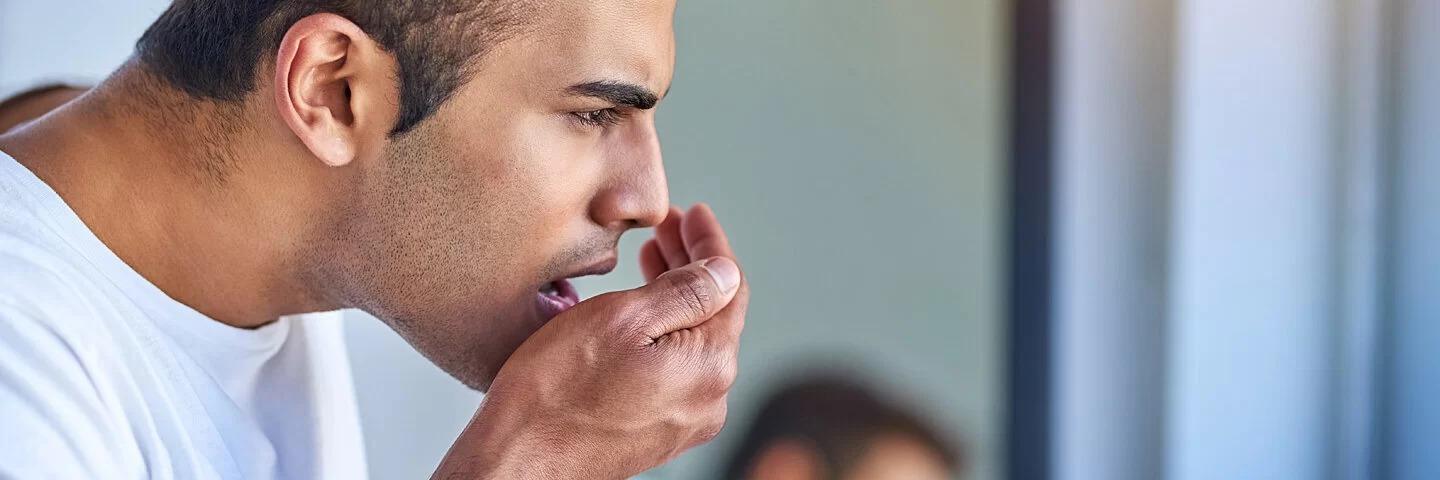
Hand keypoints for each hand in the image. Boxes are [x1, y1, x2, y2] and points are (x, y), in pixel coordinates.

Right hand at [433, 204, 750, 478]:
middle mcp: (708, 398)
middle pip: (714, 313)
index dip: (711, 244)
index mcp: (709, 365)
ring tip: (652, 259)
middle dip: (693, 265)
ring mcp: (684, 419)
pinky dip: (664, 330)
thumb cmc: (557, 390)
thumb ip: (685, 292)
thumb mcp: (622, 317)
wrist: (519, 460)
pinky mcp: (657, 431)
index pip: (730, 287)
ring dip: (677, 296)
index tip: (693, 213)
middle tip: (667, 229)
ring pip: (694, 339)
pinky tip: (639, 311)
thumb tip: (724, 272)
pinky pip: (676, 367)